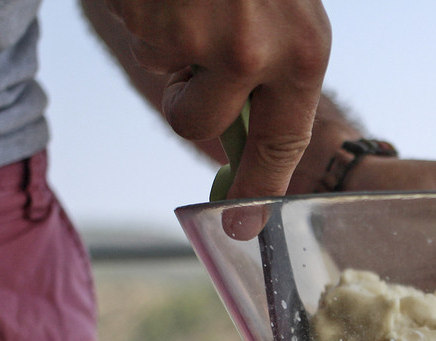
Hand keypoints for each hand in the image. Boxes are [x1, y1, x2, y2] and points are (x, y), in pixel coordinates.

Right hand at [103, 0, 330, 200]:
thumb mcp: (294, 13)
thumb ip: (277, 69)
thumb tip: (248, 135)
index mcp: (302, 54)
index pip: (280, 145)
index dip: (258, 187)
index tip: (242, 223)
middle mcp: (248, 51)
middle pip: (197, 123)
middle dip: (185, 99)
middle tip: (191, 59)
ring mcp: (191, 32)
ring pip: (158, 65)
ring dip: (165, 33)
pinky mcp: (141, 12)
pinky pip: (133, 27)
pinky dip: (143, 3)